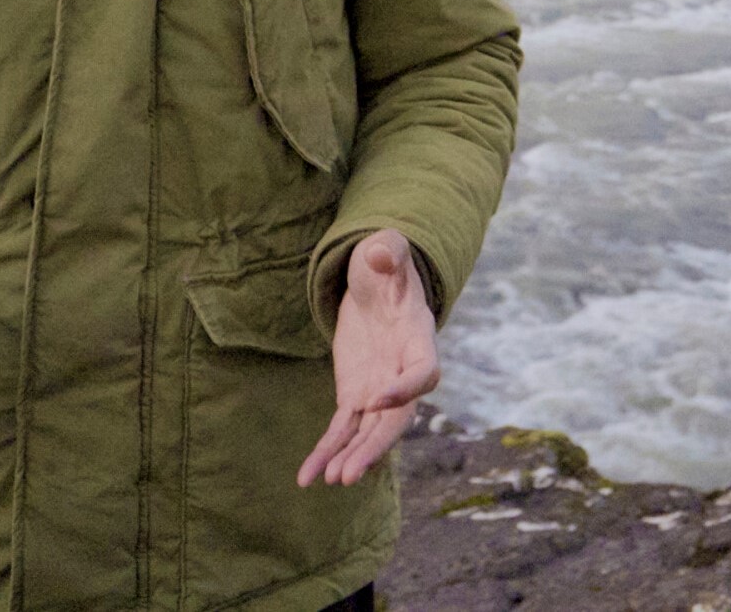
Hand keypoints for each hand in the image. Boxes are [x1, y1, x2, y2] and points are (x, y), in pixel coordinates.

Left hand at [298, 230, 437, 487]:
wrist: (374, 284)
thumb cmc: (384, 263)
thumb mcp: (386, 249)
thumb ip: (388, 251)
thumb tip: (381, 256)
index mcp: (418, 339)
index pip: (424, 373)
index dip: (405, 389)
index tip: (376, 398)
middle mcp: (403, 372)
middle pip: (397, 418)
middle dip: (374, 446)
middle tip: (349, 473)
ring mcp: (379, 389)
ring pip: (370, 432)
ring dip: (352, 456)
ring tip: (331, 480)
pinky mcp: (354, 396)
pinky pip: (342, 430)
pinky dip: (327, 452)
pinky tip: (307, 478)